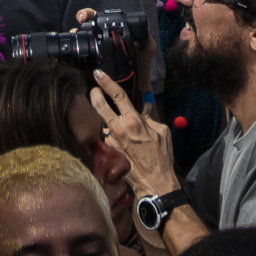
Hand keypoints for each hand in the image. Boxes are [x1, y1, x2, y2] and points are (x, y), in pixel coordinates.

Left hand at [89, 70, 178, 197]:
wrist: (154, 182)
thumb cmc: (161, 157)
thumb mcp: (162, 132)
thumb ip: (150, 118)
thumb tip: (144, 110)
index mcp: (133, 121)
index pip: (117, 95)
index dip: (106, 82)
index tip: (98, 73)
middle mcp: (119, 128)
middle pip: (99, 105)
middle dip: (94, 94)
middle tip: (93, 89)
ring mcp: (111, 140)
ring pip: (102, 121)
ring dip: (103, 115)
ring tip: (107, 114)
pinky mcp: (109, 151)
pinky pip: (107, 136)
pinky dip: (110, 132)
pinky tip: (118, 136)